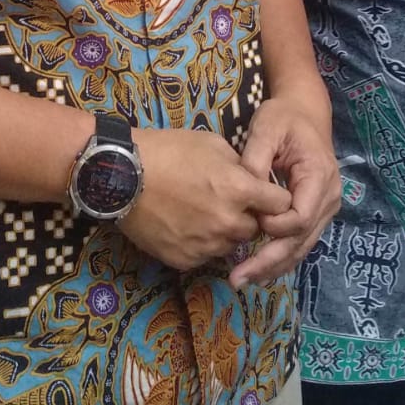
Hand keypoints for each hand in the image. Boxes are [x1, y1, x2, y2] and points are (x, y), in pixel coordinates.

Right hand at [119, 127, 291, 271]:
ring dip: (224, 232)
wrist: (123, 174)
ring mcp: (206, 246)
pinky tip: (183, 224)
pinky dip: (200, 243)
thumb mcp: (212, 144)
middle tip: (224, 201)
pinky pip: (205, 255)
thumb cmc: (168, 150)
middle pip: (255, 229)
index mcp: (239, 191)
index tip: (265, 196)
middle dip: (247, 217)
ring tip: (199, 211)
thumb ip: (239, 166)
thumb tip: (250, 180)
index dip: (275, 198)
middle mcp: (228, 223)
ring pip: (230, 245)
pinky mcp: (185, 261)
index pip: (282, 205)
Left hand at [231, 95, 340, 287]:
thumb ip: (255, 160)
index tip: (249, 221)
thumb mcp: (266, 128)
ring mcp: (325, 209)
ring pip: (301, 247)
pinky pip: (299, 242)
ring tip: (243, 280)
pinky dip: (280, 257)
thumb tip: (244, 194)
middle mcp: (329, 199)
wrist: (305, 114)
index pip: (299, 217)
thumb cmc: (284, 118)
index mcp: (320, 177)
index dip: (274, 226)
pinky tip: (258, 270)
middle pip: (301, 241)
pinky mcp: (315, 214)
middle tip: (237, 279)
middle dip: (269, 262)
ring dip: (273, 266)